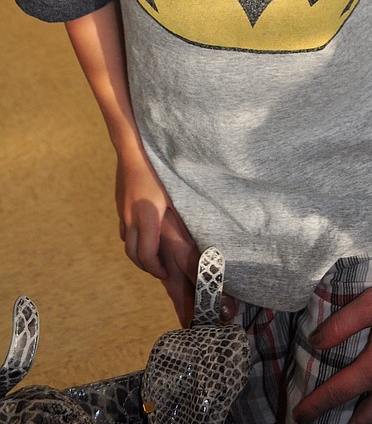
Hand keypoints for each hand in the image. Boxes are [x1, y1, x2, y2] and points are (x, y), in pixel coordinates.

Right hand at [115, 155, 199, 323]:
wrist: (134, 150)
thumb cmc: (160, 170)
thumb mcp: (177, 195)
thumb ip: (183, 217)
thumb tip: (199, 237)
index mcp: (146, 218)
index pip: (146, 255)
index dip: (156, 269)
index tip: (166, 273)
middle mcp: (131, 218)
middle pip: (132, 254)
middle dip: (146, 265)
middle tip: (160, 269)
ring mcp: (123, 211)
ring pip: (126, 241)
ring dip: (138, 252)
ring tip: (154, 254)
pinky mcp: (120, 204)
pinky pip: (125, 228)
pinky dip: (133, 238)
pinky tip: (145, 232)